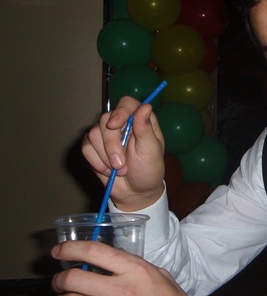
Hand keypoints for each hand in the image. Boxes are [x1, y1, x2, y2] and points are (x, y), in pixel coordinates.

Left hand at [52, 241, 203, 295]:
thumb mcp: (159, 275)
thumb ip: (134, 266)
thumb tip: (109, 260)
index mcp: (135, 271)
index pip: (94, 251)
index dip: (70, 248)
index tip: (59, 251)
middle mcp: (122, 291)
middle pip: (73, 278)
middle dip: (59, 279)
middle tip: (58, 282)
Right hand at [82, 96, 164, 210]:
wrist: (135, 192)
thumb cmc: (148, 170)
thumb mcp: (151, 151)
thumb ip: (145, 129)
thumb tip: (145, 106)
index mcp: (139, 120)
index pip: (126, 103)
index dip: (119, 111)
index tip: (115, 125)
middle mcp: (122, 123)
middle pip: (105, 120)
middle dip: (111, 145)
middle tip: (122, 165)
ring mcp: (106, 134)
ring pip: (93, 134)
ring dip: (105, 156)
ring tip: (120, 169)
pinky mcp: (93, 147)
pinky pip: (86, 147)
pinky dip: (96, 162)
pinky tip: (108, 170)